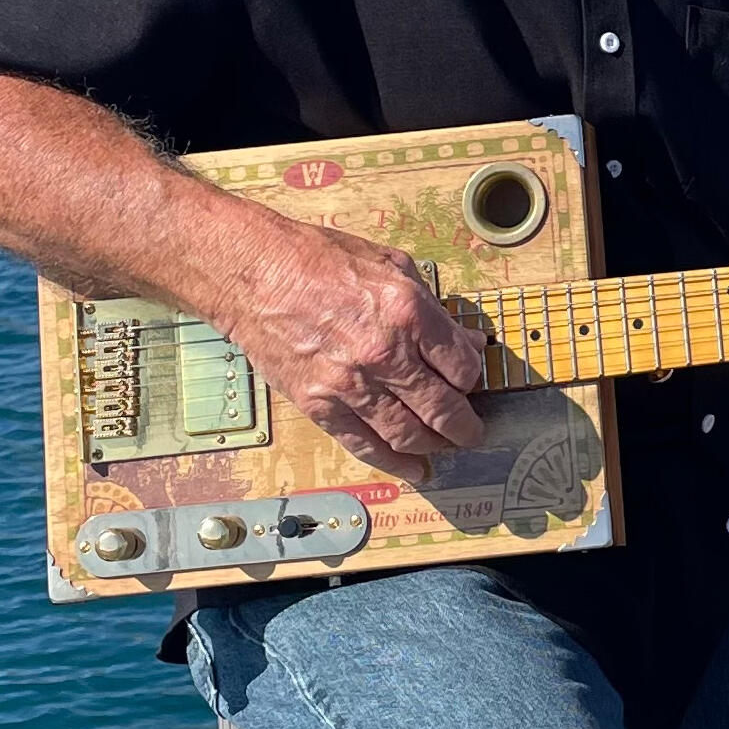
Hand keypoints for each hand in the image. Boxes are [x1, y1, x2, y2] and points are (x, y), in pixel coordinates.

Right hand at [225, 220, 489, 481]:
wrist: (255, 273)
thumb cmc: (319, 259)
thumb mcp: (391, 265)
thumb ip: (433, 307)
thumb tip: (467, 341)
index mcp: (407, 311)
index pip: (460, 365)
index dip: (472, 376)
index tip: (471, 380)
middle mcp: (383, 353)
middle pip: (442, 407)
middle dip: (464, 425)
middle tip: (473, 431)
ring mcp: (350, 384)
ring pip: (408, 433)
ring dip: (435, 446)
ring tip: (448, 447)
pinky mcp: (319, 405)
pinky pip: (364, 444)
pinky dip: (394, 463)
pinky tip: (414, 470)